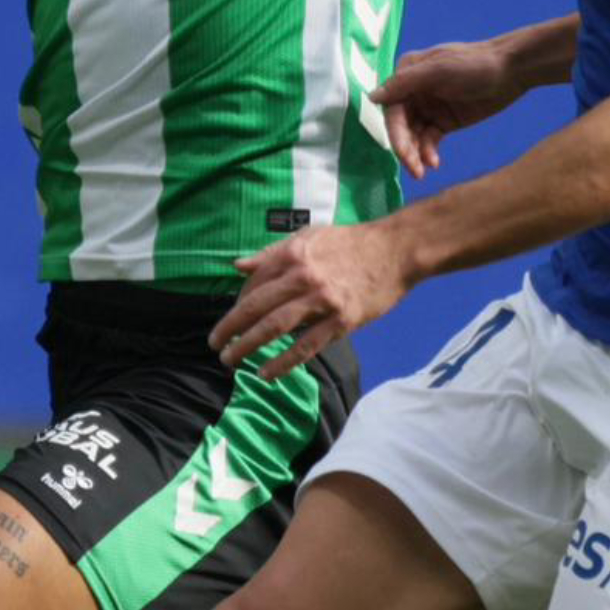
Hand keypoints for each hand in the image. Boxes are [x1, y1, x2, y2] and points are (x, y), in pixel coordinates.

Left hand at [208, 224, 413, 380]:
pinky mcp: (341, 321)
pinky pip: (305, 346)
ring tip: (230, 359)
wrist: (395, 250)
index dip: (237, 303)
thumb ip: (271, 253)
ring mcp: (322, 300)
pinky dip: (283, 362)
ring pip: (274, 327)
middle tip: (214, 344)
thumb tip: (237, 265)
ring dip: (247, 345)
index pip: (254, 283)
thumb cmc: (350, 242)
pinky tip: (265, 373)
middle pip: (256, 307)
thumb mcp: (308, 237)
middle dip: (230, 327)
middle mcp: (302, 277)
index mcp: (292, 255)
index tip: (231, 319)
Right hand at [370, 40, 524, 178]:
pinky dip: (429, 152)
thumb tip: (371, 97)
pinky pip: (430, 140)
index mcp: (407, 74)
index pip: (392, 106)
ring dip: (415, 153)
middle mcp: (414, 92)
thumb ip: (405, 83)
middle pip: (400, 124)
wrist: (512, 70)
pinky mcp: (444, 122)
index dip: (394, 130)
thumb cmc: (474, 64)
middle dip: (404, 147)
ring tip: (422, 171)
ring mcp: (429, 108)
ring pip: (413, 135)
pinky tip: (434, 162)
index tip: (401, 150)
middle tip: (413, 168)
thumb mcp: (439, 69)